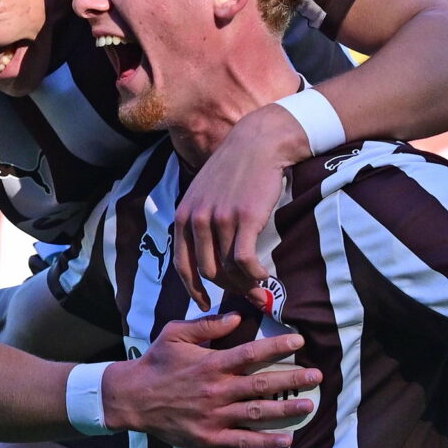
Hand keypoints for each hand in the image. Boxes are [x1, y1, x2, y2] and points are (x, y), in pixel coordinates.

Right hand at [101, 313, 322, 447]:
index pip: (252, 354)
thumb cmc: (155, 363)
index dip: (278, 346)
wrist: (131, 399)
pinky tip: (286, 440)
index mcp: (211, 364)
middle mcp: (217, 390)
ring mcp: (214, 416)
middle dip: (292, 379)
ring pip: (257, 413)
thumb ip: (208, 326)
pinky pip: (242, 441)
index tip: (300, 341)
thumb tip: (238, 317)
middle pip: (262, 384)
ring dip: (286, 410)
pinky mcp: (209, 437)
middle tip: (317, 377)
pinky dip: (265, 442)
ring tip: (309, 406)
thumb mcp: (175, 335)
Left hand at [169, 102, 308, 308]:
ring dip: (245, 285)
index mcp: (184, 216)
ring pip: (229, 269)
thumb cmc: (235, 169)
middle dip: (227, 289)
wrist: (259, 142)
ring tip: (258, 288)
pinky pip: (246, 261)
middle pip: (208, 272)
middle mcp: (197, 220)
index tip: (205, 304)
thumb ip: (199, 220)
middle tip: (245, 295)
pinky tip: (265, 275)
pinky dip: (256, 275)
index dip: (193, 290)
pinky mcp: (245, 219)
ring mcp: (220, 219)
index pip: (182, 265)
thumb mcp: (204, 192)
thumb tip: (206, 254)